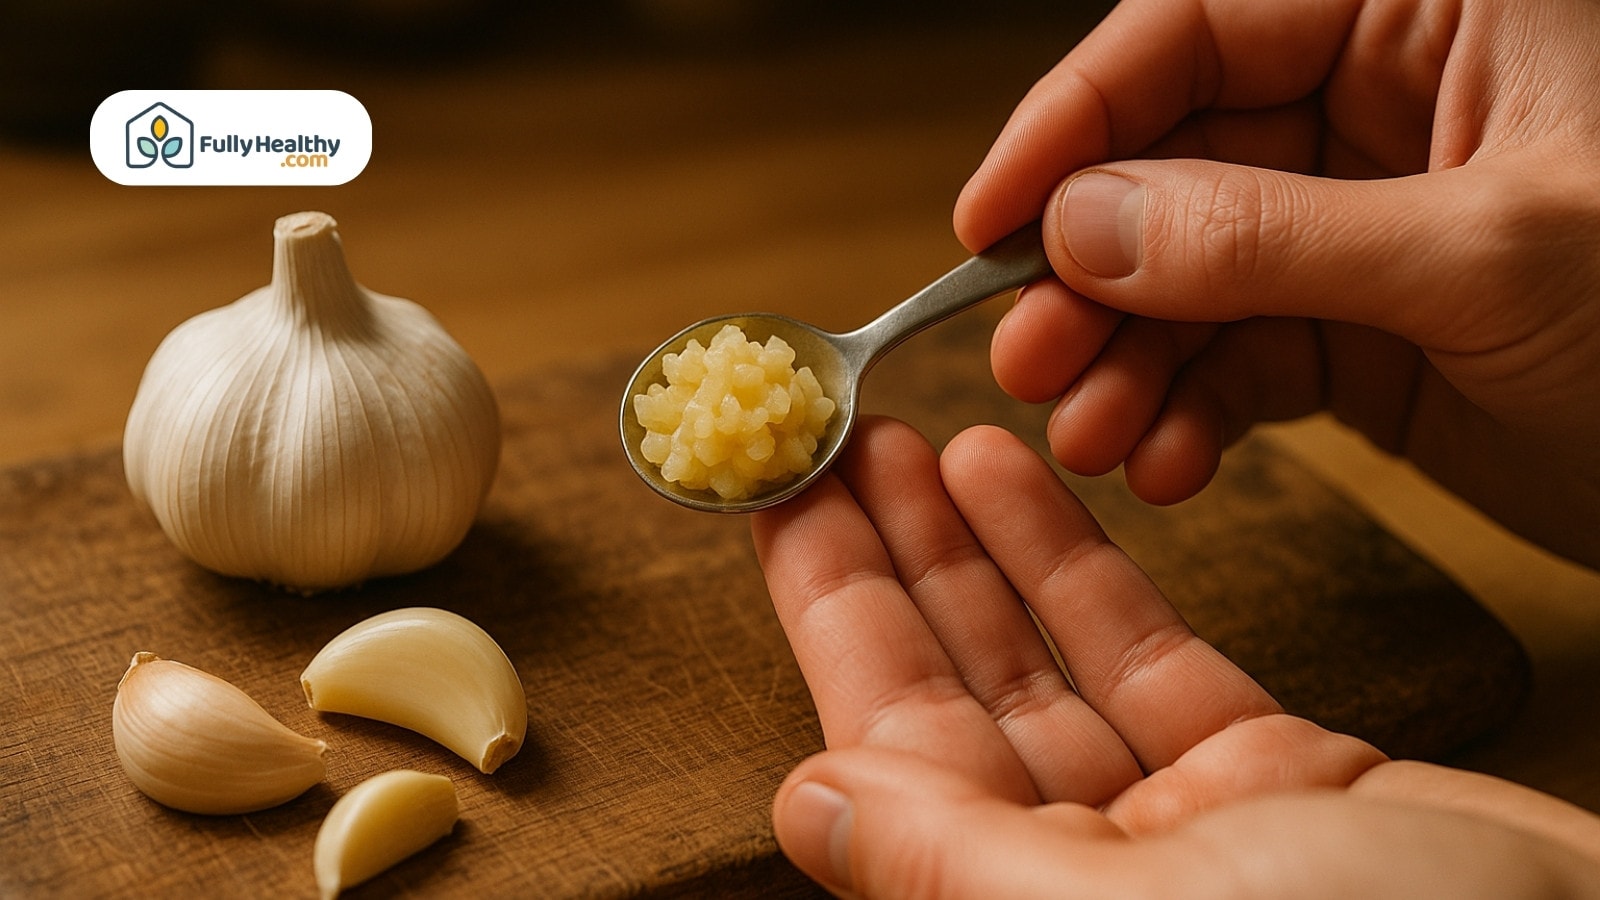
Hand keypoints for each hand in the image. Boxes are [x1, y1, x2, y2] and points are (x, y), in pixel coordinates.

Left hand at [751, 417, 1599, 896]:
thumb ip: (954, 864)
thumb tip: (804, 802)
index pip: (884, 739)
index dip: (826, 609)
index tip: (778, 499)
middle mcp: (1084, 873)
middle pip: (953, 687)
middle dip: (890, 558)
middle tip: (835, 444)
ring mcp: (1180, 821)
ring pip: (1046, 655)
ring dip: (980, 542)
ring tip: (921, 437)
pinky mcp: (1272, 771)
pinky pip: (1146, 650)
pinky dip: (1083, 563)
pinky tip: (1021, 480)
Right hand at [953, 0, 1599, 567]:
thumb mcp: (1488, 253)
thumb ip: (1271, 235)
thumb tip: (1081, 225)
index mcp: (1425, 9)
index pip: (1197, 29)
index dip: (1076, 117)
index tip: (989, 217)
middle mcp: (1376, 103)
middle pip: (1168, 163)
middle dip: (1090, 269)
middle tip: (1029, 355)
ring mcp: (1356, 224)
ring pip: (1185, 274)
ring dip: (1124, 358)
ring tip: (1088, 433)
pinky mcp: (1357, 331)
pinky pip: (1235, 357)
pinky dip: (1188, 413)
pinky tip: (1167, 462)